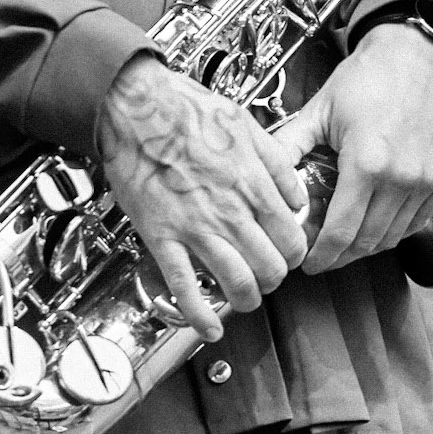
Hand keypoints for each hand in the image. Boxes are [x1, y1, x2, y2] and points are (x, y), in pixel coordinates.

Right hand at [97, 55, 309, 339]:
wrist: (136, 106)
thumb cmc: (185, 109)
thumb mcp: (246, 124)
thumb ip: (276, 163)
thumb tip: (296, 195)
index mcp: (252, 183)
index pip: (293, 238)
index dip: (295, 252)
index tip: (288, 251)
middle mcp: (230, 211)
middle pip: (272, 268)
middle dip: (274, 277)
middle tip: (267, 273)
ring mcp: (196, 229)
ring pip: (238, 284)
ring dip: (246, 299)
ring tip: (244, 297)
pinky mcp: (163, 238)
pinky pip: (184, 289)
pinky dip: (200, 317)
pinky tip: (209, 327)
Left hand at [276, 22, 432, 273]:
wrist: (419, 50)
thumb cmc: (372, 73)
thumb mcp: (322, 108)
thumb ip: (290, 145)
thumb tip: (264, 174)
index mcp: (367, 163)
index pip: (341, 232)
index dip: (322, 255)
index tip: (309, 261)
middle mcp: (403, 178)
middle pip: (368, 242)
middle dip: (341, 255)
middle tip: (324, 254)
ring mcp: (429, 180)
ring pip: (395, 236)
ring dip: (369, 244)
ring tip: (349, 238)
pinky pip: (419, 220)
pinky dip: (397, 228)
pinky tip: (379, 220)